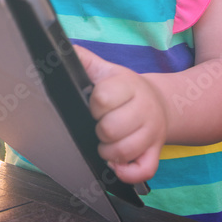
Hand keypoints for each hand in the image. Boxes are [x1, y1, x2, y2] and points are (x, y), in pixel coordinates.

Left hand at [75, 45, 166, 183]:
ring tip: (105, 143)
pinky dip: (126, 172)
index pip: (103, 98)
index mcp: (129, 86)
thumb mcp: (107, 70)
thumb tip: (61, 48)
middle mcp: (144, 109)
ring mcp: (152, 133)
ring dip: (108, 152)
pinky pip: (143, 170)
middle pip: (112, 128)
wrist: (159, 103)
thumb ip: (85, 60)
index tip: (95, 104)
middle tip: (100, 125)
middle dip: (99, 130)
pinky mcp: (155, 153)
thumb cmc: (126, 88)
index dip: (94, 105)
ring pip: (124, 151)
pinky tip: (116, 165)